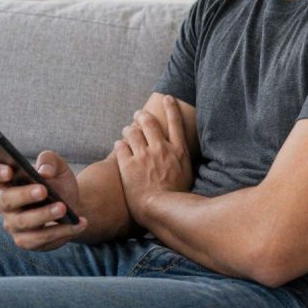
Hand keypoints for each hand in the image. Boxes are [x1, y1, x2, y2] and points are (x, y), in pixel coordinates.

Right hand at [0, 150, 87, 250]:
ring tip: (64, 208)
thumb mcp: (58, 167)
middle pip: (6, 200)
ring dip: (44, 215)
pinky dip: (62, 231)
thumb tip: (44, 171)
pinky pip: (41, 239)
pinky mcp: (26, 241)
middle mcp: (5, 204)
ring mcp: (13, 224)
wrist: (72, 205)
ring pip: (23, 222)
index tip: (9, 171)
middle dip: (24, 195)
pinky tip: (79, 222)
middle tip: (44, 190)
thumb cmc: (58, 183)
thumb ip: (50, 161)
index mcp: (7, 182)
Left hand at [114, 95, 193, 224]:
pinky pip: (120, 147)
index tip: (168, 98)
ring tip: (127, 129)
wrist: (162, 209)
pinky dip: (120, 144)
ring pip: (133, 132)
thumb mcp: (188, 175)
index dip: (171, 107)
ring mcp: (144, 155)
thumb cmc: (177, 198)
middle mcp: (161, 148)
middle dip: (143, 115)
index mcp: (178, 150)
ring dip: (129, 128)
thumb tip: (182, 158)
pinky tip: (118, 145)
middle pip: (150, 123)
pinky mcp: (128, 164)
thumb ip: (183, 162)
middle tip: (139, 114)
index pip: (175, 121)